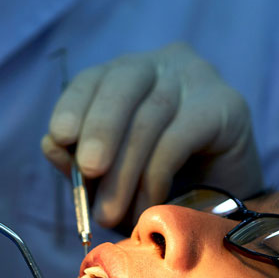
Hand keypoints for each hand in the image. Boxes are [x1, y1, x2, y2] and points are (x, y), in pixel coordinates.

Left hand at [43, 43, 261, 228]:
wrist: (222, 209)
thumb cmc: (159, 187)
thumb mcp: (109, 177)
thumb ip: (78, 161)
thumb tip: (51, 144)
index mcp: (130, 74)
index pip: (94, 77)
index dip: (74, 104)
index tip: (60, 137)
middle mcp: (165, 63)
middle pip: (124, 81)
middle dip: (100, 129)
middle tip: (89, 171)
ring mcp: (199, 79)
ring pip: (150, 116)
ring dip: (125, 171)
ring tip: (113, 214)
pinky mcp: (228, 105)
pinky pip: (179, 136)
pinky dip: (156, 175)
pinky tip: (149, 205)